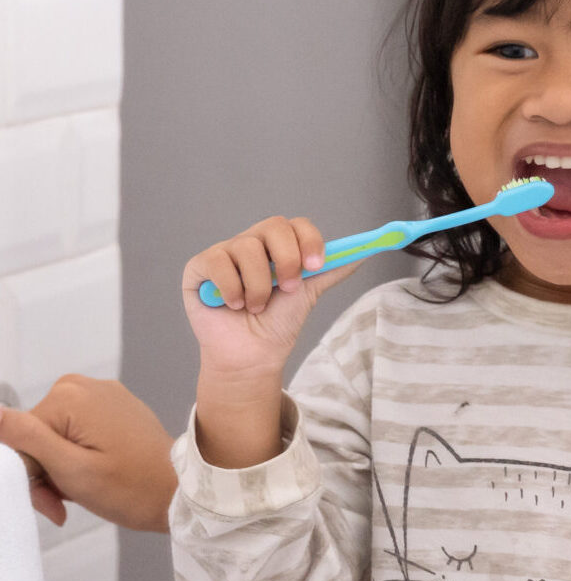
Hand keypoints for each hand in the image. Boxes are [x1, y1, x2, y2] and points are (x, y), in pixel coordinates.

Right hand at [0, 376, 175, 530]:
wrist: (183, 494)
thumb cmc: (135, 489)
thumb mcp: (71, 470)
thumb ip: (26, 438)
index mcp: (67, 396)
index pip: (18, 437)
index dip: (29, 475)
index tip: (50, 500)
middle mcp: (81, 386)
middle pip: (36, 435)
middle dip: (45, 473)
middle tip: (66, 501)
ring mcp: (100, 395)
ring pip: (53, 438)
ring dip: (61, 470)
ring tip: (86, 490)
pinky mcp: (111, 409)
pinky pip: (76, 434)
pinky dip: (78, 459)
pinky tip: (95, 476)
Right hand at [181, 215, 357, 382]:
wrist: (252, 355)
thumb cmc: (277, 324)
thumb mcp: (309, 294)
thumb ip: (331, 271)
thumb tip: (361, 254)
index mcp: (279, 247)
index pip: (296, 225)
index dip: (309, 240)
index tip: (316, 266)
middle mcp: (252, 243)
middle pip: (274, 226)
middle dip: (287, 260)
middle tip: (288, 289)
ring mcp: (225, 252)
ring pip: (247, 248)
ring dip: (259, 286)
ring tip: (256, 307)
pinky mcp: (200, 267)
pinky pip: (219, 262)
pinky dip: (231, 289)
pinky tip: (233, 305)